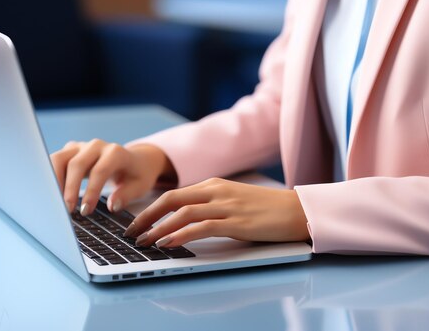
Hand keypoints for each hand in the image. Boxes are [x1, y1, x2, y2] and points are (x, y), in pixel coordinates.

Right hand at [50, 139, 174, 214]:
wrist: (136, 160)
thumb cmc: (137, 174)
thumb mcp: (140, 186)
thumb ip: (126, 195)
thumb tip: (111, 205)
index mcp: (116, 152)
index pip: (100, 170)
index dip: (91, 191)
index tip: (85, 211)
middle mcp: (97, 146)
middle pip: (76, 164)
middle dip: (70, 189)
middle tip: (67, 211)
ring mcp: (82, 146)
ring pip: (59, 159)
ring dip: (54, 181)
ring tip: (55, 203)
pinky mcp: (71, 151)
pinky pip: (55, 161)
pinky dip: (50, 177)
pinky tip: (51, 195)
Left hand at [124, 178, 309, 247]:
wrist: (296, 210)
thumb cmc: (265, 208)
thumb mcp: (233, 200)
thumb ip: (211, 205)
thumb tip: (184, 220)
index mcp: (214, 185)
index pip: (174, 194)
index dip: (151, 209)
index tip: (137, 222)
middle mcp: (217, 192)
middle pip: (171, 200)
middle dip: (147, 217)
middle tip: (132, 232)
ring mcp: (226, 206)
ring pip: (183, 213)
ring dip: (159, 228)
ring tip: (145, 241)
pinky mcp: (236, 222)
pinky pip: (201, 227)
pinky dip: (181, 235)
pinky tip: (169, 243)